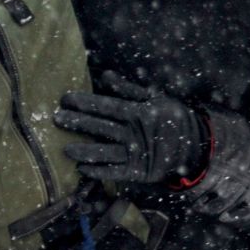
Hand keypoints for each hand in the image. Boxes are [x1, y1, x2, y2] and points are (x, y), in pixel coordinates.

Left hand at [55, 73, 208, 184]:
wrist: (193, 146)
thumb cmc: (171, 117)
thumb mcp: (153, 98)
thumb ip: (128, 90)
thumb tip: (105, 77)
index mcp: (137, 113)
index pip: (105, 107)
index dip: (84, 103)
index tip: (65, 99)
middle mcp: (133, 134)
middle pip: (100, 127)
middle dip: (77, 123)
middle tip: (56, 119)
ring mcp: (135, 154)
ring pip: (105, 152)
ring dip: (84, 151)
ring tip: (65, 150)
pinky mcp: (138, 171)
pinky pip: (115, 173)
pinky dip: (98, 172)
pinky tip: (82, 170)